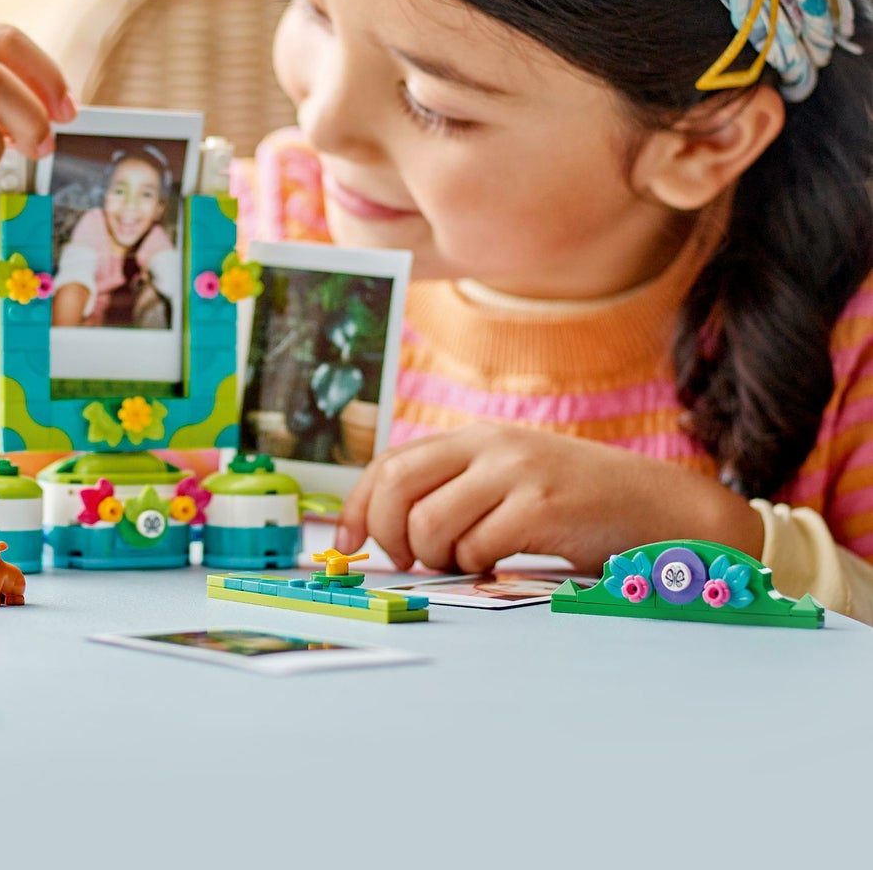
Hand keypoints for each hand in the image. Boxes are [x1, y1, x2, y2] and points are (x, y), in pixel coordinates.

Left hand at [336, 423, 762, 576]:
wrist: (658, 506)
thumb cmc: (576, 505)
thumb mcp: (510, 479)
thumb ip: (458, 491)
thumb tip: (389, 533)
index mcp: (474, 438)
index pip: (390, 462)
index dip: (359, 506)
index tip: (348, 546)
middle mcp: (489, 445)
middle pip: (398, 487)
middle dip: (389, 535)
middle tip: (411, 562)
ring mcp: (516, 472)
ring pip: (431, 525)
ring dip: (439, 559)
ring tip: (471, 562)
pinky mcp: (542, 506)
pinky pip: (478, 547)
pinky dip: (479, 568)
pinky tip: (501, 567)